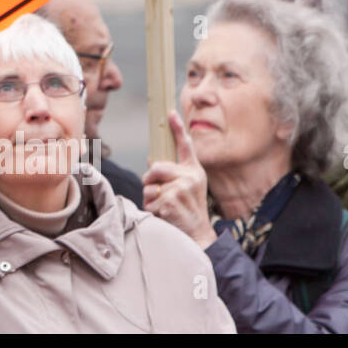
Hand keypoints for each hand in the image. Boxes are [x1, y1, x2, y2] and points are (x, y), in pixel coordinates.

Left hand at [143, 112, 215, 248]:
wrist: (198, 235)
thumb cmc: (188, 210)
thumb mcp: (187, 188)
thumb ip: (173, 174)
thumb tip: (151, 160)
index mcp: (194, 171)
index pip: (185, 145)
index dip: (177, 128)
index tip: (170, 112)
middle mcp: (190, 177)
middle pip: (155, 168)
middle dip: (150, 182)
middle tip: (158, 194)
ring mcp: (181, 188)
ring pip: (148, 186)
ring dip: (150, 199)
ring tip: (165, 208)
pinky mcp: (170, 200)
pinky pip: (148, 201)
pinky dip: (151, 210)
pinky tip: (166, 216)